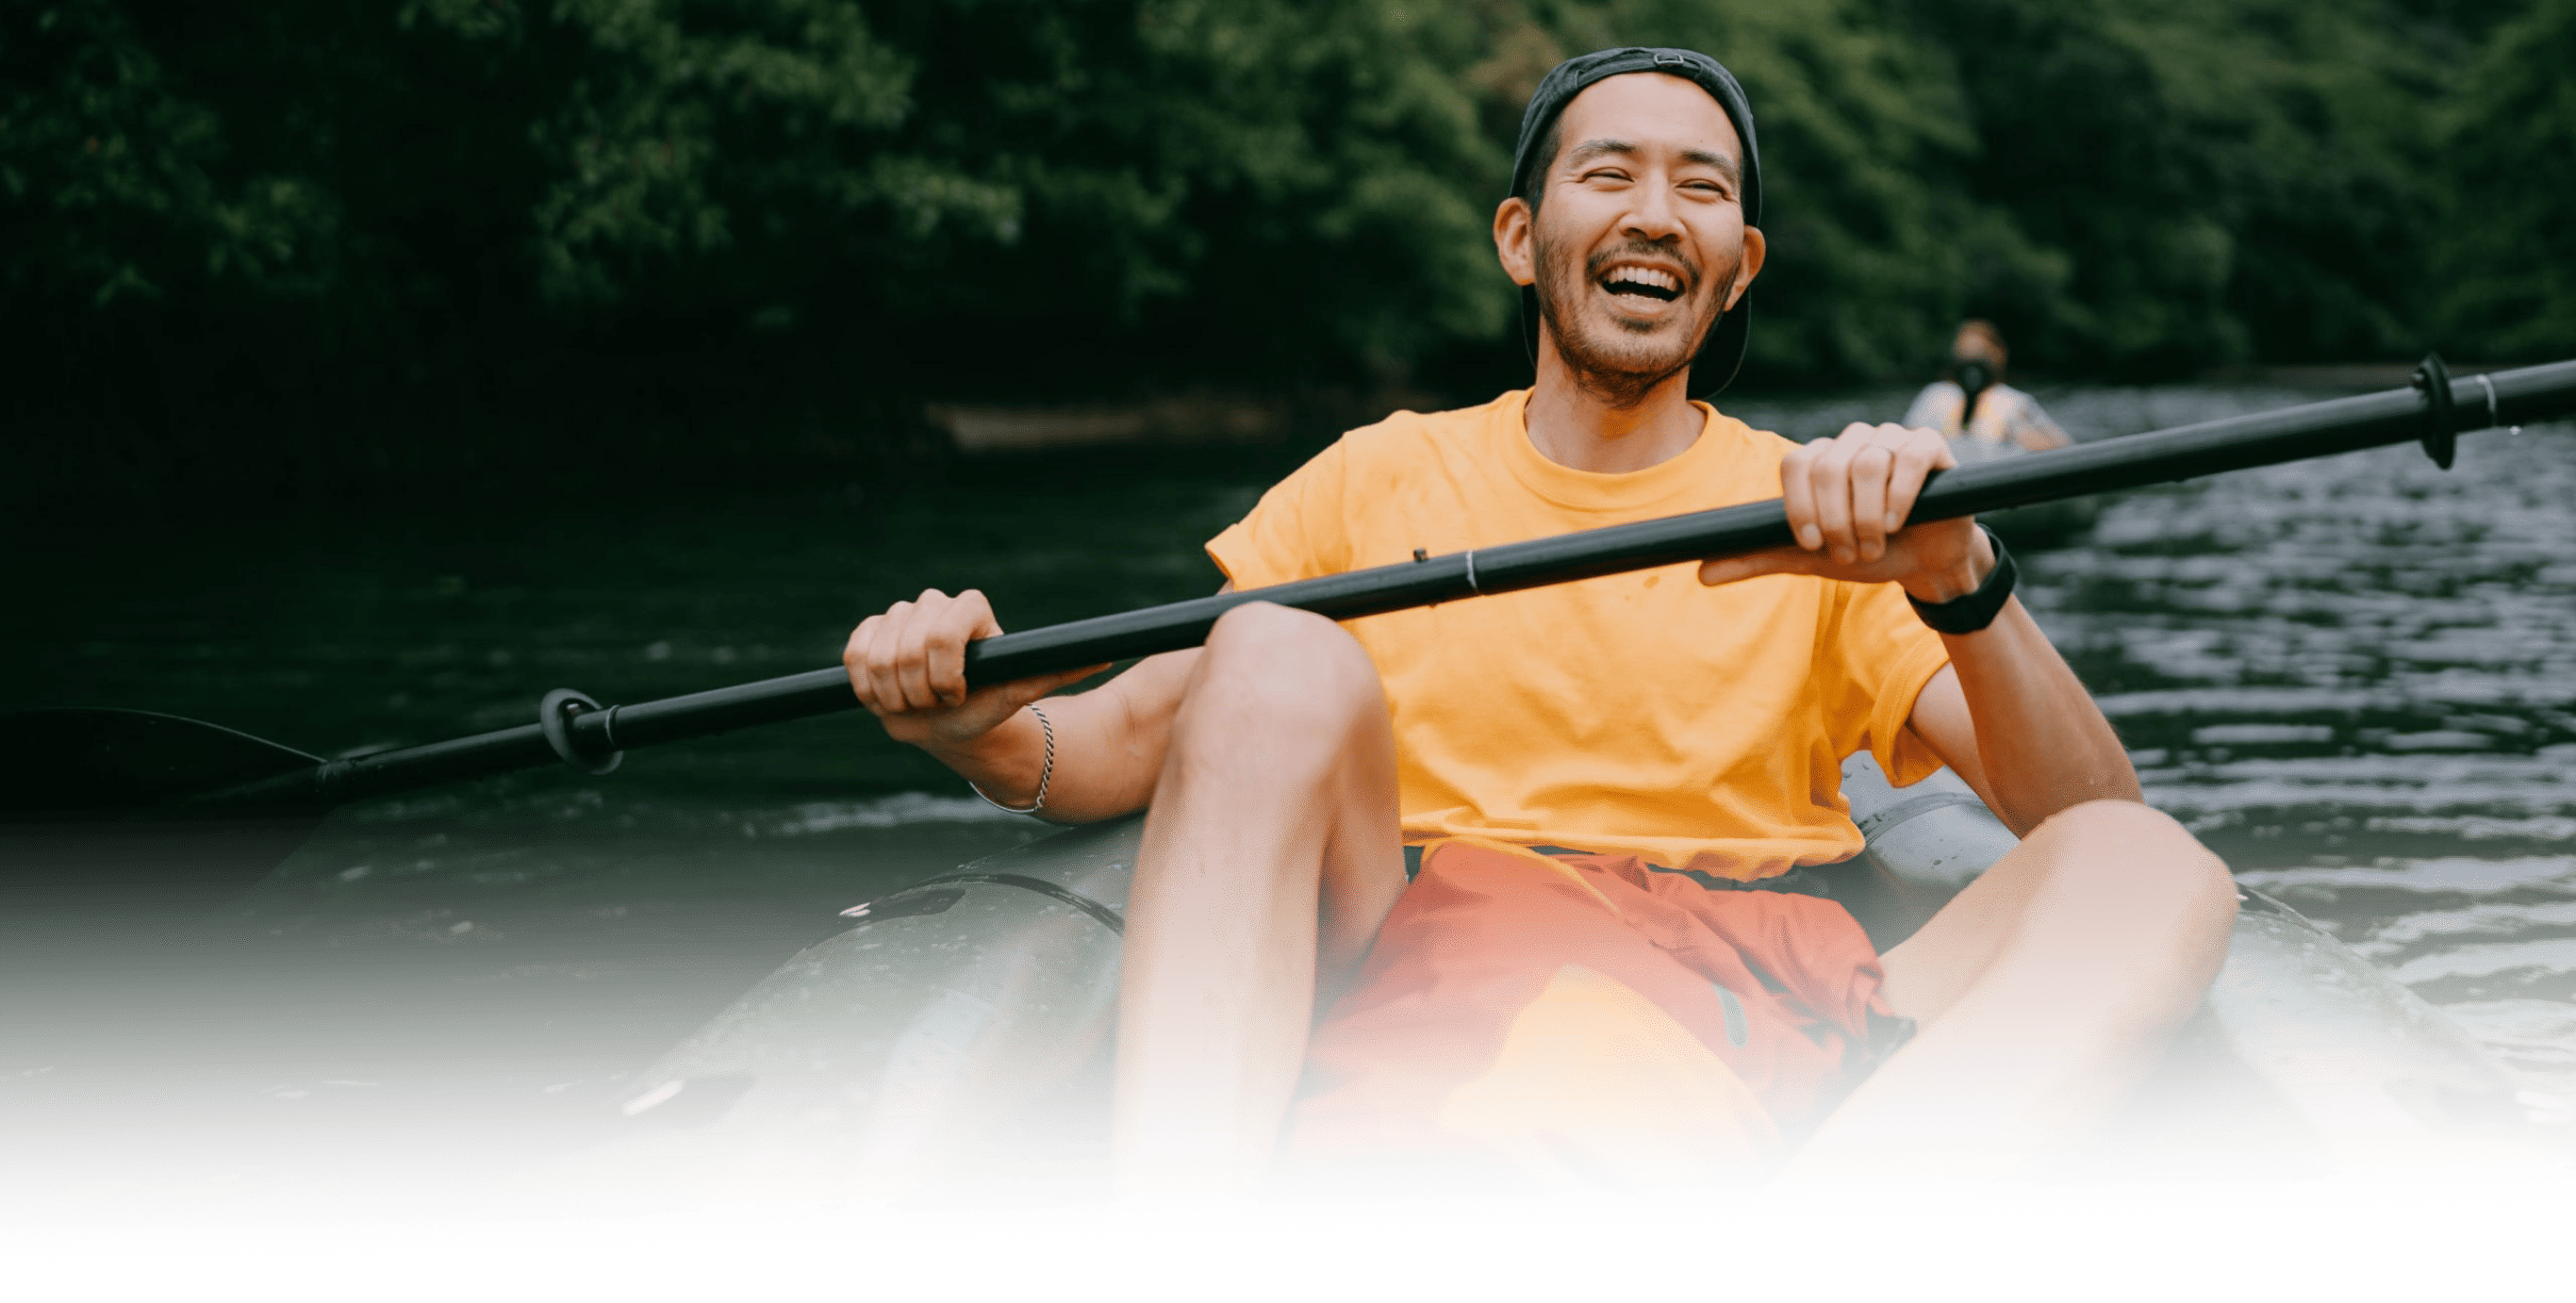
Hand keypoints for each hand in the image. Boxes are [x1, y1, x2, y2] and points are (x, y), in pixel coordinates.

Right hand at [843, 588, 1103, 752]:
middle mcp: (933, 604)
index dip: (947, 671)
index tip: (956, 696)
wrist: (952, 720)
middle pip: (910, 645)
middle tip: (938, 705)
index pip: (946, 629)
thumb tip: (1107, 654)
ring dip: (895, 693)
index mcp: (970, 609)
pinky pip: (855, 656)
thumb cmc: (990, 703)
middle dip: (921, 689)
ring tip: (917, 704)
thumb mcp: (1024, 689)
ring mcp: (898, 617)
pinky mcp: (867, 633)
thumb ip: (1059, 668)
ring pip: (880, 654)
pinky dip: (867, 686)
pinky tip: (887, 697)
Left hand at [1697, 423, 1989, 602]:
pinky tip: (1898, 523)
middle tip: (1849, 552)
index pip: (1795, 464)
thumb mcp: (1808, 559)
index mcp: (1820, 460)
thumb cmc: (1866, 552)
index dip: (1799, 507)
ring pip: (1867, 463)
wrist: (1925, 562)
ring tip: (1874, 544)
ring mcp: (1890, 439)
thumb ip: (1760, 557)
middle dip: (1836, 520)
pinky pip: (1908, 458)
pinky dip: (1899, 497)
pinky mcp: (1928, 445)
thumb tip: (1702, 574)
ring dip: (1868, 516)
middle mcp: (1852, 442)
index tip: (1811, 544)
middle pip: (1829, 465)